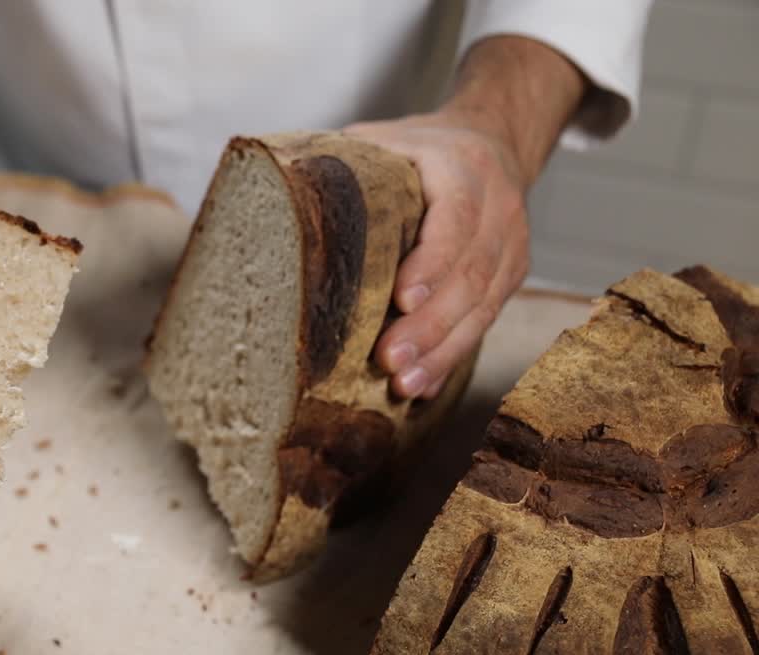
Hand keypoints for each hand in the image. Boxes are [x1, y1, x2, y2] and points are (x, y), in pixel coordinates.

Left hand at [345, 111, 529, 398]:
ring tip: (405, 385)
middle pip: (469, 274)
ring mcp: (511, 246)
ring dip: (441, 351)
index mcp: (463, 167)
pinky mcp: (509, 277)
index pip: (454, 217)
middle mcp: (498, 207)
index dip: (432, 262)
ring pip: (482, 307)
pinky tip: (424, 386)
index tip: (401, 300)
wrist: (492, 141)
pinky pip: (485, 322)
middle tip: (389, 361)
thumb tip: (274, 189)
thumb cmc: (419, 147)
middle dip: (429, 325)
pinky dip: (452, 357)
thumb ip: (342, 161)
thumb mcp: (382, 139)